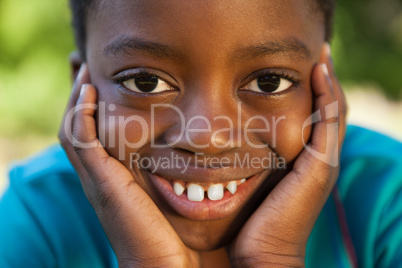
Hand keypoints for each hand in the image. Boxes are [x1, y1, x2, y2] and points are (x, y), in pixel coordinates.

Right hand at [58, 64, 198, 266]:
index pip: (92, 137)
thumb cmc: (171, 234)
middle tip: (87, 71)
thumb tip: (198, 156)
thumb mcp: (168, 195)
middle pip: (76, 129)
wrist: (161, 265)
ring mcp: (97, 180)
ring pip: (73, 130)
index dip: (92, 111)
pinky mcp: (102, 182)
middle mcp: (99, 178)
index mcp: (113, 179)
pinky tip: (91, 93)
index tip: (103, 85)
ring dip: (78, 100)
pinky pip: (81, 140)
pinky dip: (82, 115)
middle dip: (79, 99)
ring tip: (87, 75)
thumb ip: (173, 175)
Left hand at [227, 43, 346, 266]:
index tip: (296, 70)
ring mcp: (322, 163)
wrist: (262, 255)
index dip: (309, 96)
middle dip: (322, 84)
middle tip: (314, 56)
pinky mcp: (321, 167)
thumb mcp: (246, 185)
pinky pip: (330, 121)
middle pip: (327, 113)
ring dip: (327, 83)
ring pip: (333, 113)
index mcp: (300, 165)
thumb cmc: (248, 224)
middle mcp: (316, 161)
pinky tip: (319, 71)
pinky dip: (328, 95)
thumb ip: (242, 166)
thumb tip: (219, 148)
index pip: (310, 121)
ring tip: (320, 55)